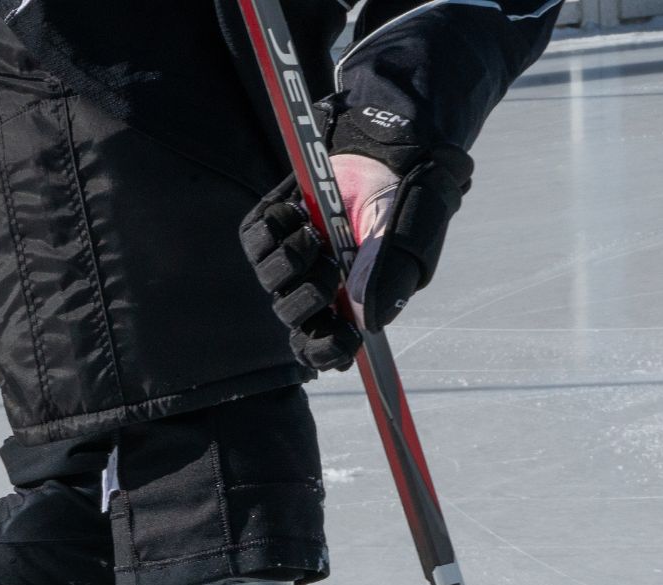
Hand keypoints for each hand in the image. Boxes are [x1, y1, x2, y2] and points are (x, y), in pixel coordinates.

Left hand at [240, 118, 472, 365]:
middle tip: (331, 274)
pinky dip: (273, 229)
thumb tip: (366, 322)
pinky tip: (297, 214)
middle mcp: (315, 286)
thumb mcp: (406, 248)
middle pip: (293, 318)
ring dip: (291, 264)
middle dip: (307, 302)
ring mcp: (290, 257)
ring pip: (271, 282)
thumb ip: (389, 284)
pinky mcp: (271, 226)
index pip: (325, 347)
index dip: (326, 352)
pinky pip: (255, 240)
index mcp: (348, 304)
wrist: (388, 155)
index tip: (341, 338)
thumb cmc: (402, 209)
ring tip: (316, 237)